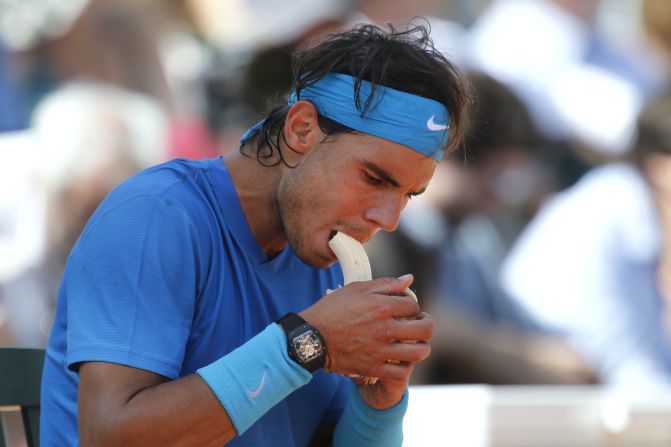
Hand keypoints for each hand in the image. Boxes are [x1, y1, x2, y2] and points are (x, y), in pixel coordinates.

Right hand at [299, 276, 433, 408]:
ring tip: (414, 343)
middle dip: (426, 325)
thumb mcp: (356, 289)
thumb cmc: (332, 310)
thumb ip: (385, 284)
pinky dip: (406, 367)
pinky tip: (400, 359)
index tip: (406, 310)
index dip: (413, 306)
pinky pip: (402, 372)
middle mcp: (385, 328)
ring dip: (421, 347)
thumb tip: (409, 279)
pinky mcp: (373, 367)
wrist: (311, 337)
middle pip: (425, 328)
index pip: (414, 305)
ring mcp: (380, 350)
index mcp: (381, 306)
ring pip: (419, 352)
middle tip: (419, 325)